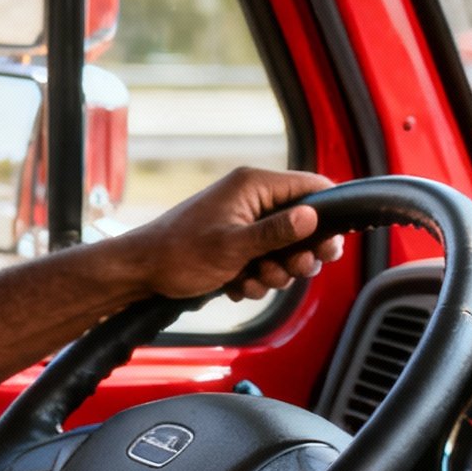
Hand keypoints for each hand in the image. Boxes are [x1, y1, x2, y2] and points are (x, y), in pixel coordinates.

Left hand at [124, 166, 343, 300]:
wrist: (142, 272)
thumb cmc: (178, 253)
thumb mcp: (233, 246)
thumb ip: (276, 232)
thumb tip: (313, 217)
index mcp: (253, 186)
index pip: (312, 188)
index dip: (328, 217)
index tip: (329, 247)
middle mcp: (253, 199)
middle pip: (305, 225)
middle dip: (298, 255)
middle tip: (289, 269)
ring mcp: (245, 222)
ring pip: (286, 250)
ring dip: (274, 272)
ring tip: (251, 278)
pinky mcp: (238, 244)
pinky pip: (266, 262)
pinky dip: (256, 278)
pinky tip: (236, 284)